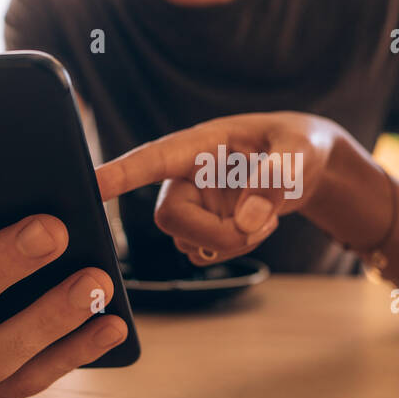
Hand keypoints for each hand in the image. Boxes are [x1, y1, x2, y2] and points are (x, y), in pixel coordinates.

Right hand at [95, 112, 339, 265]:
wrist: (308, 164)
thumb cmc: (301, 144)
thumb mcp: (299, 152)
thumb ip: (276, 178)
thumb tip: (247, 219)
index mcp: (199, 144)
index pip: (151, 159)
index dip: (120, 174)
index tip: (90, 184)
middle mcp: (184, 174)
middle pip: (168, 218)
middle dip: (215, 233)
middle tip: (260, 226)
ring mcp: (191, 203)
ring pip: (185, 241)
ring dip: (230, 243)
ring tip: (267, 219)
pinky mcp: (201, 225)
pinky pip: (200, 252)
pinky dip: (231, 250)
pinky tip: (254, 227)